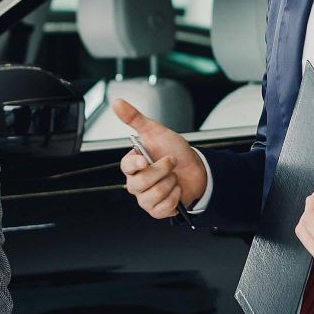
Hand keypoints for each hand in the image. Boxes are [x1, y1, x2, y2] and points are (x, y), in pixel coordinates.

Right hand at [113, 100, 207, 218]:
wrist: (195, 169)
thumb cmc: (174, 151)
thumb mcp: (156, 131)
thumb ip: (134, 118)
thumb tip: (118, 103)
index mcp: (134, 164)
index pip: (126, 166)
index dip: (135, 164)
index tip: (145, 160)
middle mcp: (137, 182)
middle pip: (140, 183)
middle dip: (162, 171)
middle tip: (171, 162)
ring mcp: (146, 197)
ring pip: (152, 196)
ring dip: (170, 184)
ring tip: (173, 177)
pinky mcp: (157, 210)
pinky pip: (162, 208)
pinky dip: (175, 198)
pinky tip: (176, 190)